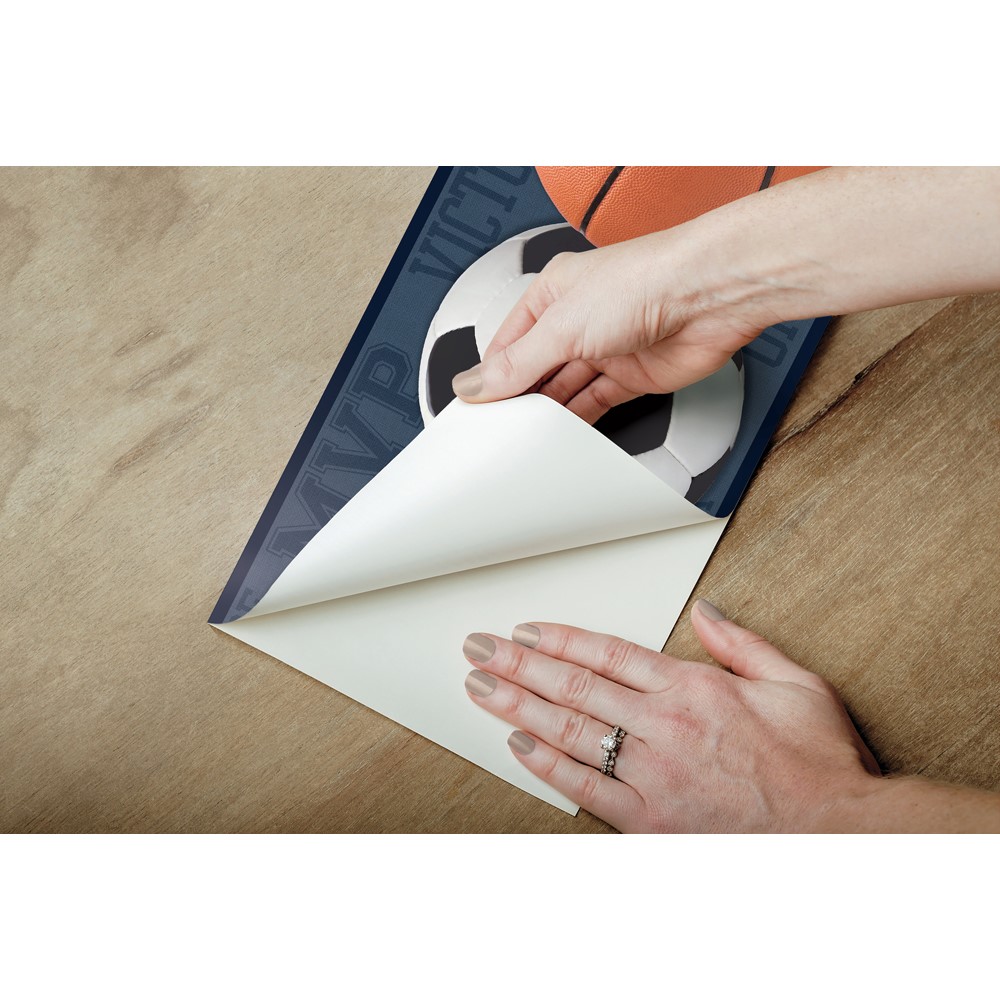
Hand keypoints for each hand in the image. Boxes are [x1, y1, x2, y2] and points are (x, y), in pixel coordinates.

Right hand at [452, 168, 999, 423]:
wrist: (710, 294)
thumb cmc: (645, 281)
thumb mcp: (562, 326)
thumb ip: (518, 363)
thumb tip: (475, 384)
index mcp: (552, 294)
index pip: (508, 343)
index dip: (490, 377)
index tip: (473, 410)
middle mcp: (577, 320)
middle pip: (535, 369)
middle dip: (518, 398)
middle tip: (495, 432)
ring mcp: (606, 348)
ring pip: (565, 389)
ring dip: (547, 414)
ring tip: (523, 440)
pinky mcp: (633, 375)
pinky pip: (596, 404)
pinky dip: (579, 422)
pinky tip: (560, 437)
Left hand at [461, 600, 881, 831]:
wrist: (839, 834)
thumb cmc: (818, 764)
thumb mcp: (796, 683)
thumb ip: (742, 643)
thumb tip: (705, 612)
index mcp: (695, 688)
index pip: (608, 653)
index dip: (560, 638)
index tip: (527, 629)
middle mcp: (666, 727)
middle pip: (576, 685)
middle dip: (521, 663)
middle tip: (481, 648)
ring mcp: (654, 774)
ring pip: (571, 731)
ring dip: (519, 705)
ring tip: (482, 686)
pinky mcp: (651, 820)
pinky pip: (586, 788)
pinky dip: (548, 765)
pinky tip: (519, 744)